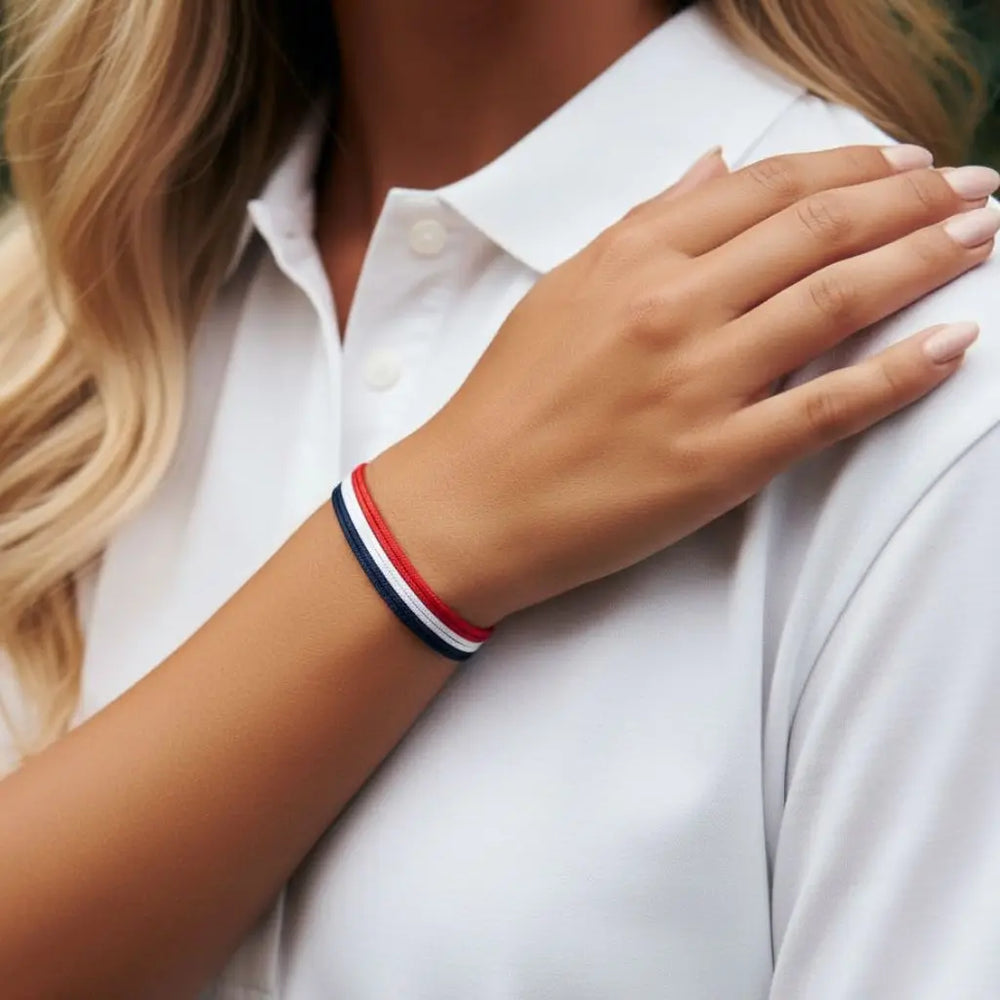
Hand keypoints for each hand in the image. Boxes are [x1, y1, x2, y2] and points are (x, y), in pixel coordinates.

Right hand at [369, 145, 998, 624]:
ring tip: (980, 238)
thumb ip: (641, 226)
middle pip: (819, 232)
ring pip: (837, 303)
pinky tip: (953, 344)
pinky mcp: (716, 462)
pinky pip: (828, 408)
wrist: (467, 502)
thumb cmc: (506, 401)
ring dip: (924, 261)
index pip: (766, 191)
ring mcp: (698, 385)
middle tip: (974, 188)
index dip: (850, 168)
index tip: (903, 165)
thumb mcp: (561, 291)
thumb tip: (711, 169)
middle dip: (912, 200)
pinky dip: (900, 372)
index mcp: (632, 260)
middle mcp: (671, 308)